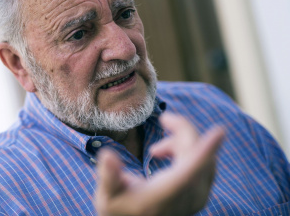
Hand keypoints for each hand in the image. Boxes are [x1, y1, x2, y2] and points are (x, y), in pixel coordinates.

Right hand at [95, 114, 224, 215]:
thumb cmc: (120, 210)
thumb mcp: (108, 196)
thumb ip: (109, 175)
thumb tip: (107, 155)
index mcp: (166, 194)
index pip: (191, 169)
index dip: (205, 149)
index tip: (220, 131)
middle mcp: (188, 196)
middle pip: (198, 154)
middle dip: (183, 131)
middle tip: (163, 120)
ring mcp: (198, 196)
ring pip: (203, 156)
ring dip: (182, 142)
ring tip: (155, 150)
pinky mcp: (201, 193)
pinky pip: (203, 162)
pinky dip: (187, 150)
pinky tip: (163, 154)